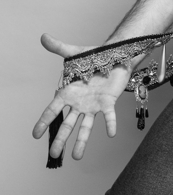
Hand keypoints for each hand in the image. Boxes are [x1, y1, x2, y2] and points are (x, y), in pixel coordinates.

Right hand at [33, 34, 133, 160]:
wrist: (114, 56)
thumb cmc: (93, 56)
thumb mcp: (74, 52)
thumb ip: (59, 47)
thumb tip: (43, 37)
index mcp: (68, 92)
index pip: (53, 110)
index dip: (44, 121)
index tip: (35, 134)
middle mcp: (79, 102)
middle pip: (67, 124)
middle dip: (60, 139)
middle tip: (53, 154)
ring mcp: (93, 105)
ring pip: (85, 127)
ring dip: (81, 141)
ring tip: (76, 157)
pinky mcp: (108, 103)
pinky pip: (109, 116)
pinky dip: (110, 124)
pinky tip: (110, 134)